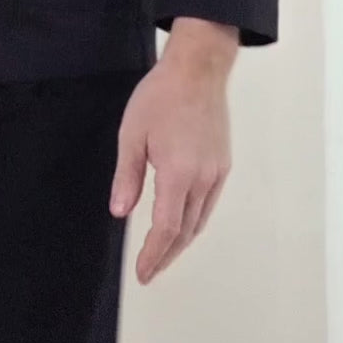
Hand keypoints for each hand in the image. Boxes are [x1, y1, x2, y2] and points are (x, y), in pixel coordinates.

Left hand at [109, 20, 236, 282]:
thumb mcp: (132, 134)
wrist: (198, 69)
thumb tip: (120, 213)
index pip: (166, 228)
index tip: (143, 273)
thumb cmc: (160, 96)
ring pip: (199, 219)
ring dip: (181, 241)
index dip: (154, 255)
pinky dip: (194, 220)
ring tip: (163, 253)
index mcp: (178, 173)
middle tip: (149, 271)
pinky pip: (208, 203)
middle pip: (185, 231)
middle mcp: (202, 178)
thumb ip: (127, 177)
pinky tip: (182, 221)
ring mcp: (216, 171)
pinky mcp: (222, 162)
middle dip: (166, 255)